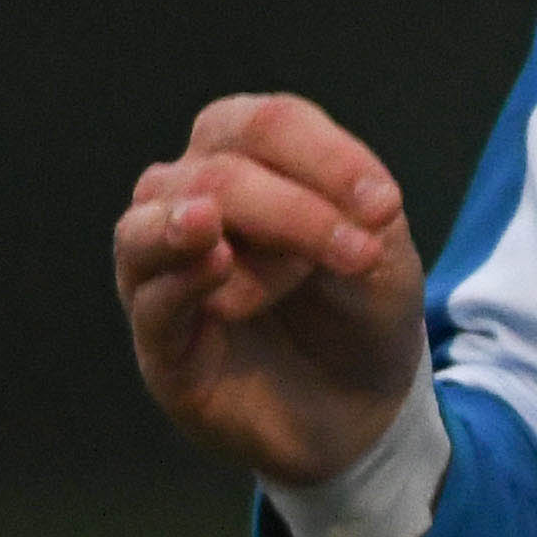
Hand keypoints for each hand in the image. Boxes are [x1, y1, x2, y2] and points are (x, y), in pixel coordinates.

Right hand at [112, 94, 426, 484]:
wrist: (360, 410)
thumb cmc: (359, 313)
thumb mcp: (380, 251)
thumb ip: (352, 208)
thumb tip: (328, 193)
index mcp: (249, 160)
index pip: (267, 126)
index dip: (325, 157)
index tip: (385, 207)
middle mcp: (191, 199)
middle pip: (219, 171)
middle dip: (294, 209)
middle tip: (359, 254)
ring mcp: (165, 268)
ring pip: (156, 218)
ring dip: (215, 219)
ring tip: (222, 226)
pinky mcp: (160, 340)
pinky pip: (151, 297)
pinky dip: (179, 275)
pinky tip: (216, 264)